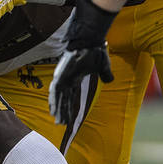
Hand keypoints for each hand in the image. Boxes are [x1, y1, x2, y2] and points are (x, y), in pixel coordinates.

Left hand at [49, 0, 117, 124]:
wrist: (89, 39)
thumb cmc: (95, 50)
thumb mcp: (102, 66)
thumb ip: (105, 74)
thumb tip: (109, 81)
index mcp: (75, 79)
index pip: (72, 97)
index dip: (71, 108)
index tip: (70, 119)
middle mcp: (67, 79)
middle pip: (64, 99)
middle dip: (62, 111)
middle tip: (60, 124)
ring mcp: (62, 76)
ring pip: (58, 97)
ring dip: (58, 108)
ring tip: (57, 119)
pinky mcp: (60, 73)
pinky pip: (55, 89)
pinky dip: (54, 99)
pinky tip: (53, 107)